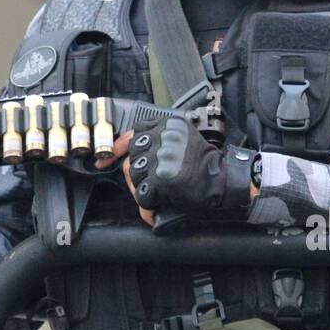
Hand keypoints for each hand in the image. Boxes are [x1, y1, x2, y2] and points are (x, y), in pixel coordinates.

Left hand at [99, 117, 255, 225]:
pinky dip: (149, 205)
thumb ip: (160, 139)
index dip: (116, 149)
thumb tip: (128, 151)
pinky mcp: (162, 178)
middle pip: (132, 158)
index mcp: (168, 125)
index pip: (133, 134)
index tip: (105, 159)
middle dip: (136, 174)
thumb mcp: (183, 139)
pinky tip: (159, 205)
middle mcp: (164, 137)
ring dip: (143, 189)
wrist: (225, 181)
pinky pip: (143, 195)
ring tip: (159, 192)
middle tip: (150, 183)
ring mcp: (162, 157)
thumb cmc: (205, 164)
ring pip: (134, 177)